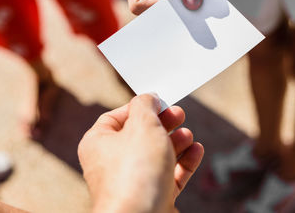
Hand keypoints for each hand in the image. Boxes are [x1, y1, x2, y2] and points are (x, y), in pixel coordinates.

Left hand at [78, 94, 203, 212]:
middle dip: (163, 123)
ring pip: (157, 155)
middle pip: (141, 135)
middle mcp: (113, 163)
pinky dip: (184, 162)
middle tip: (179, 114)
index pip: (117, 117)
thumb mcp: (142, 125)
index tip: (160, 101)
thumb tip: (148, 97)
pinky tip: (196, 150)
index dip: (140, 107)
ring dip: (176, 141)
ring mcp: (134, 181)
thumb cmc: (135, 171)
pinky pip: (170, 174)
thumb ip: (145, 105)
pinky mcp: (153, 196)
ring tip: (188, 134)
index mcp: (99, 143)